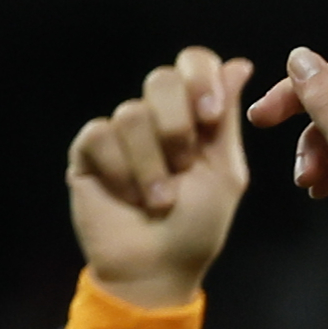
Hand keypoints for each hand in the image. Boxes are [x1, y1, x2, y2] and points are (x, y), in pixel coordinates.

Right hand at [65, 46, 252, 306]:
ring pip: (131, 113)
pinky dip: (121, 172)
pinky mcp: (88, 150)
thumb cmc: (196, 224)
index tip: (210, 116)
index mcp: (195, 115)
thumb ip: (225, 119)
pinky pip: (99, 136)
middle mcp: (157, 115)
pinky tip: (128, 197)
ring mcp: (120, 131)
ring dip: (151, 165)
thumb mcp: (224, 171)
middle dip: (177, 126)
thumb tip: (239, 64)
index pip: (194, 63)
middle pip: (161, 78)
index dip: (200, 78)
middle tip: (184, 166)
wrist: (156, 265)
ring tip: (158, 200)